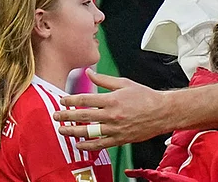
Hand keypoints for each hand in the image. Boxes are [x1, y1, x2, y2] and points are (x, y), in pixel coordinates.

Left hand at [52, 69, 170, 149]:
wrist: (161, 112)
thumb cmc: (145, 96)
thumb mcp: (124, 83)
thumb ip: (104, 79)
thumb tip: (88, 72)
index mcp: (112, 99)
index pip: (85, 99)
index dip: (71, 100)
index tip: (62, 101)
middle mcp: (112, 115)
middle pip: (83, 116)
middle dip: (67, 116)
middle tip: (56, 115)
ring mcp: (115, 128)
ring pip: (89, 132)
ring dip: (73, 131)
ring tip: (62, 130)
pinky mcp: (119, 139)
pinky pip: (100, 144)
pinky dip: (88, 145)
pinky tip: (79, 144)